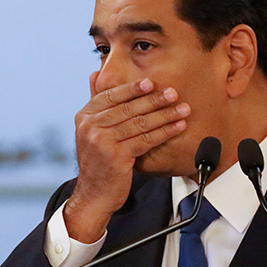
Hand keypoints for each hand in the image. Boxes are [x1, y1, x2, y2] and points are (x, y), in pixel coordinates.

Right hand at [65, 75, 188, 241]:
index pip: (111, 96)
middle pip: (128, 108)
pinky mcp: (116, 156)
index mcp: (84, 116)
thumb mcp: (90, 130)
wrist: (94, 193)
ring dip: (164, 115)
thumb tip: (95, 73)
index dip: (133, 89)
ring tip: (182, 109)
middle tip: (173, 93)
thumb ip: (95, 103)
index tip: (152, 83)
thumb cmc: (98, 160)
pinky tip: (178, 127)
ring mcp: (101, 142)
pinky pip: (145, 140)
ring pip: (139, 123)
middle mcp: (89, 127)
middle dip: (154, 100)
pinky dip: (164, 132)